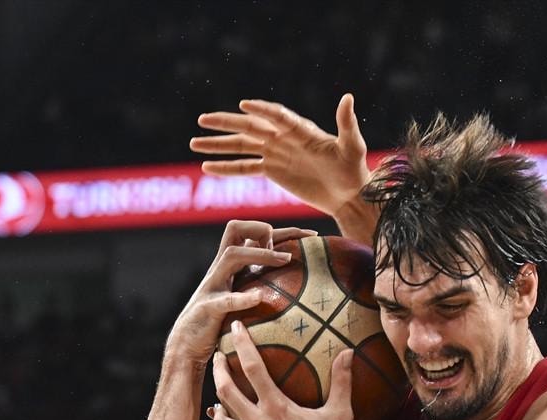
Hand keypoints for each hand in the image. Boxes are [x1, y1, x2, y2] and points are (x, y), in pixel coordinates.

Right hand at [165, 221, 314, 368]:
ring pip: (232, 256)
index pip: (254, 234)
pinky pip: (224, 299)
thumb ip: (264, 285)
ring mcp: (213, 286)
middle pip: (234, 229)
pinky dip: (242, 297)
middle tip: (291, 246)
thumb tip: (304, 286)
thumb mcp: (245, 298)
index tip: (312, 236)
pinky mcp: (208, 308)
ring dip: (260, 255)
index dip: (283, 230)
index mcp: (232, 265)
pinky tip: (258, 298)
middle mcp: (221, 269)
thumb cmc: (223, 322)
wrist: (188, 345)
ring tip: (285, 260)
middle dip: (263, 229)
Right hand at [191, 94, 369, 217]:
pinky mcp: (272, 171)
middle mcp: (284, 137)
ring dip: (219, 144)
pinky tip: (206, 167)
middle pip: (251, 126)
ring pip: (242, 146)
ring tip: (193, 142)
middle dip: (227, 123)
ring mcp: (275, 153)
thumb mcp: (352, 147)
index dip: (263, 109)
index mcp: (301, 129)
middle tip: (203, 120)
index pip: (278, 116)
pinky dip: (226, 168)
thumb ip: (347, 124)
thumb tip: (348, 97)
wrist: (348, 195)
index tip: (244, 104)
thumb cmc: (353, 170)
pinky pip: (245, 168)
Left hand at [209, 319, 356, 419]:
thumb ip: (341, 381)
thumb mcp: (340, 413)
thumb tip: (348, 353)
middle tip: (217, 360)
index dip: (242, 344)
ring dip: (218, 410)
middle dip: (218, 371)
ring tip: (219, 403)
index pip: (253, 367)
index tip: (236, 328)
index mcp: (277, 407)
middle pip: (225, 390)